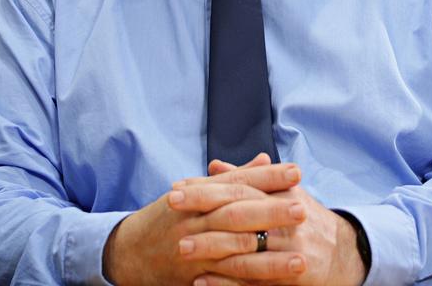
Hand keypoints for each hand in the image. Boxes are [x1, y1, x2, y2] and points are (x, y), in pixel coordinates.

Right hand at [103, 154, 303, 284]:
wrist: (129, 251)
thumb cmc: (168, 217)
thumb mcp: (196, 190)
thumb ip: (233, 177)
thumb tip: (265, 159)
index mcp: (199, 194)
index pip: (237, 182)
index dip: (267, 177)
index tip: (296, 172)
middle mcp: (195, 219)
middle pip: (237, 213)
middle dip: (271, 212)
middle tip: (302, 209)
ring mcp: (194, 249)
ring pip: (234, 251)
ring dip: (269, 257)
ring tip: (300, 257)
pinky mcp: (194, 276)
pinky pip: (226, 281)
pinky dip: (250, 283)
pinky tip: (274, 284)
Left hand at [174, 158, 366, 285]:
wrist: (346, 255)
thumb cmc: (306, 220)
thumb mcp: (282, 195)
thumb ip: (248, 180)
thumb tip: (215, 164)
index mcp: (285, 194)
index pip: (240, 187)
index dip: (208, 188)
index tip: (177, 188)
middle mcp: (289, 219)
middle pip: (240, 213)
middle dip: (204, 210)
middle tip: (171, 210)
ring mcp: (292, 249)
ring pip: (245, 248)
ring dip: (211, 249)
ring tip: (180, 249)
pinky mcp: (293, 276)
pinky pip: (254, 280)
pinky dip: (226, 283)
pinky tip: (201, 282)